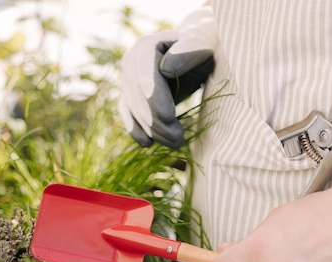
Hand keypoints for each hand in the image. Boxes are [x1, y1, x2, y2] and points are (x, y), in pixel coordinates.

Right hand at [119, 7, 216, 147]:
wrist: (195, 54)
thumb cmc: (203, 50)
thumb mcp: (203, 48)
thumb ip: (188, 53)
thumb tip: (165, 68)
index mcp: (146, 46)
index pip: (145, 76)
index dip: (155, 98)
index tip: (169, 117)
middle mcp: (131, 61)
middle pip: (138, 97)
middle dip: (156, 120)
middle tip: (179, 139)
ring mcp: (127, 80)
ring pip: (133, 110)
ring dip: (152, 130)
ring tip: (176, 142)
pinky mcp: (129, 96)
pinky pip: (128, 116)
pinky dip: (137, 131)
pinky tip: (148, 144)